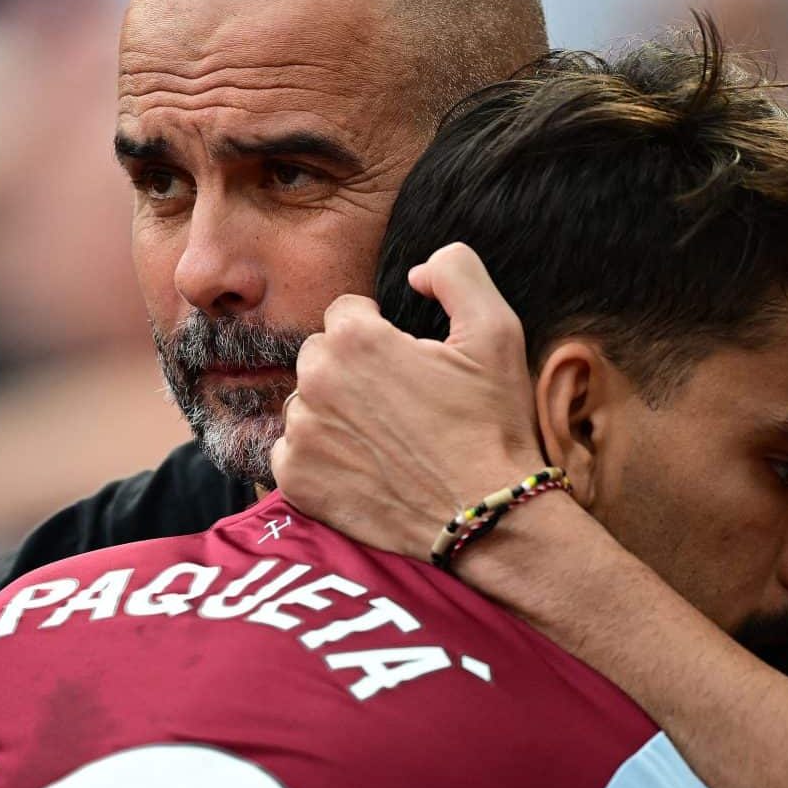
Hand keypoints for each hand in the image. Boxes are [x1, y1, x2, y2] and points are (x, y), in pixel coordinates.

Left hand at [272, 243, 542, 557]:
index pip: (345, 313)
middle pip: (320, 355)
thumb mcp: (497, 329)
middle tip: (399, 402)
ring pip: (305, 402)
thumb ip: (456, 271)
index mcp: (354, 340)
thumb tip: (416, 272)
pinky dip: (319, 455)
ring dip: (334, 411)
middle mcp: (315, 382)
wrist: (488, 516)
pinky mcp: (296, 480)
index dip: (381, 333)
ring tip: (384, 438)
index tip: (409, 363)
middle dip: (352, 370)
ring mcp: (301, 434)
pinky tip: (362, 466)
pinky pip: (291, 449)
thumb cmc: (493, 424)